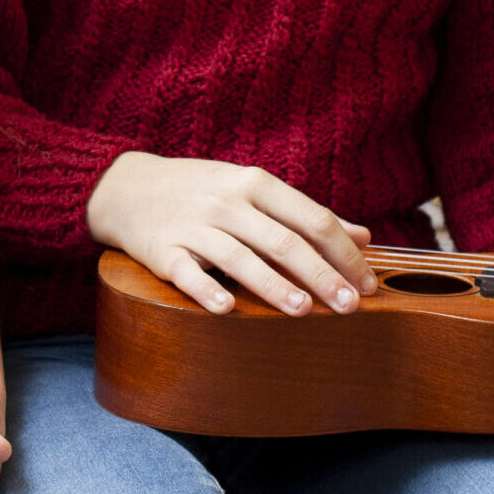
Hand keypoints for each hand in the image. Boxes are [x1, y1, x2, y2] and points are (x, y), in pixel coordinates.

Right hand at [85, 152, 373, 315]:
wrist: (127, 187)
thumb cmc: (203, 192)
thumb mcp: (254, 190)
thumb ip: (306, 214)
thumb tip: (364, 236)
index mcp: (256, 184)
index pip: (311, 218)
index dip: (343, 252)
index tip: (367, 283)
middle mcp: (228, 202)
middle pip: (282, 240)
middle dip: (320, 274)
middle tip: (349, 305)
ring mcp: (194, 225)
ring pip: (240, 257)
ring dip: (273, 284)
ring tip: (303, 310)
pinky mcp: (162, 250)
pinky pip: (187, 273)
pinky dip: (206, 290)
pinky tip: (227, 310)